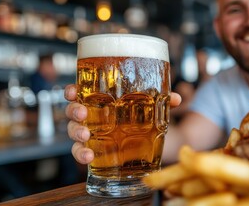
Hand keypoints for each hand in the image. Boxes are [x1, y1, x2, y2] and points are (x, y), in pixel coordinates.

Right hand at [64, 84, 181, 164]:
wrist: (147, 142)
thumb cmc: (142, 117)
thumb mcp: (152, 108)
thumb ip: (162, 101)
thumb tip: (176, 98)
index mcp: (100, 100)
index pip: (80, 92)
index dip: (72, 91)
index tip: (73, 91)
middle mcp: (91, 115)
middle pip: (73, 111)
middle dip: (74, 111)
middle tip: (82, 114)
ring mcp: (90, 133)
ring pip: (73, 131)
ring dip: (76, 133)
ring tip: (85, 137)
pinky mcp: (93, 150)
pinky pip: (80, 152)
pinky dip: (81, 154)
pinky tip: (88, 157)